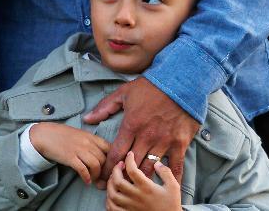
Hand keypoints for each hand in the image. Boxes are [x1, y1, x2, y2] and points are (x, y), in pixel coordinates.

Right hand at [28, 122, 110, 184]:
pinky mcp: (70, 157)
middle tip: (102, 177)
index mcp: (90, 136)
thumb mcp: (79, 134)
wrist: (44, 134)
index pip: (109, 147)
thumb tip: (101, 153)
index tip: (109, 167)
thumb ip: (91, 142)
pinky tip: (86, 181)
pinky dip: (87, 177)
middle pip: (104, 158)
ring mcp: (79, 150)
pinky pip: (83, 169)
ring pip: (96, 165)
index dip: (112, 159)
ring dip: (97, 175)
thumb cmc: (61, 135)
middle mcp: (87, 142)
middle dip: (105, 170)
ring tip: (94, 179)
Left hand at [84, 77, 199, 186]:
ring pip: (150, 169)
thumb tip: (87, 119)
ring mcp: (164, 142)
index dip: (108, 169)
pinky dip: (171, 180)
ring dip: (141, 180)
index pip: (116, 154)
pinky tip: (165, 188)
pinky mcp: (179, 143)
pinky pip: (175, 167)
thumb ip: (105, 107)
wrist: (181, 81)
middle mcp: (147, 137)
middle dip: (122, 177)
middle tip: (117, 186)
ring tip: (135, 188)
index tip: (104, 177)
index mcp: (131, 125)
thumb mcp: (124, 92)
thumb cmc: (151, 86)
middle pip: (131, 166)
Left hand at [105, 151, 180, 210]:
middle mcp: (136, 197)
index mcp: (147, 188)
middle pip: (117, 181)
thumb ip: (166, 173)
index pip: (132, 170)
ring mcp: (131, 207)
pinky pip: (113, 208)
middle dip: (115, 170)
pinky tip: (112, 194)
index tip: (130, 155)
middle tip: (119, 165)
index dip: (129, 159)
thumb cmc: (171, 205)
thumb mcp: (173, 187)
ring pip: (113, 194)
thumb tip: (157, 163)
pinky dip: (109, 200)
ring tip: (114, 178)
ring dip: (110, 184)